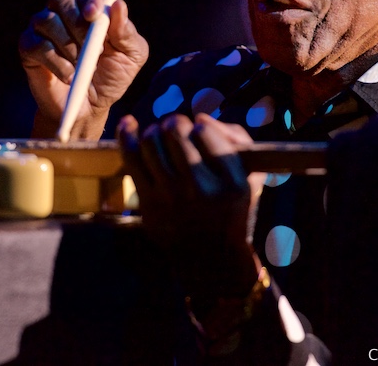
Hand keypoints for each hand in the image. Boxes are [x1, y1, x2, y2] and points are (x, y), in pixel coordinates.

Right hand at [19, 0, 148, 139]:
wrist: (90, 109)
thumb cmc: (113, 77)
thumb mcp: (131, 57)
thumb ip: (128, 33)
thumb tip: (118, 5)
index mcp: (90, 8)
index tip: (94, 14)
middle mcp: (64, 12)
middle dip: (77, 22)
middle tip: (92, 46)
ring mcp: (43, 28)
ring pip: (47, 20)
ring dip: (69, 45)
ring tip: (82, 65)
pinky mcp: (28, 48)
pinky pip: (36, 45)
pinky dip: (56, 62)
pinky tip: (69, 76)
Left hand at [117, 113, 260, 307]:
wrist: (212, 260)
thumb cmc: (232, 209)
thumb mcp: (250, 176)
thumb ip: (235, 139)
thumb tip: (201, 117)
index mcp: (232, 183)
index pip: (205, 131)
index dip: (201, 125)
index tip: (201, 131)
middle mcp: (201, 190)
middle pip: (175, 131)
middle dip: (176, 123)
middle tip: (179, 129)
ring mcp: (172, 199)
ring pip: (151, 141)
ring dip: (155, 130)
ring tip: (162, 136)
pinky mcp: (149, 205)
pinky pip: (131, 160)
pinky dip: (127, 135)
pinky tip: (129, 124)